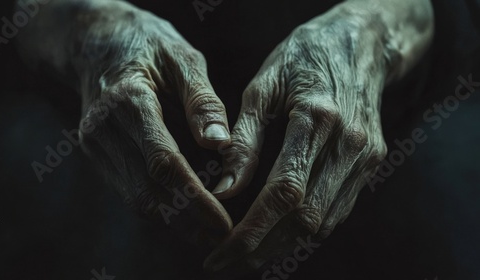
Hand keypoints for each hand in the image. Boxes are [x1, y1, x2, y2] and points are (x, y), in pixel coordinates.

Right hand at [17, 0, 232, 244]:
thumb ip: (201, 102)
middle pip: (148, 190)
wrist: (97, 42)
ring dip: (174, 222)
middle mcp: (103, 130)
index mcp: (128, 101)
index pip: (164, 163)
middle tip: (223, 237)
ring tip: (209, 233)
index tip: (223, 223)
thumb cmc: (148, 45)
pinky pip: (129, 189)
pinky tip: (186, 213)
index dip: (195, 199)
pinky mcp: (97, 154)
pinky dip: (159, 206)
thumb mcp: (181, 58)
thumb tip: (220, 145)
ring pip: (136, 198)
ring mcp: (95, 145)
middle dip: (188, 221)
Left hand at [205, 0, 432, 271]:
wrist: (359, 43)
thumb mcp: (263, 87)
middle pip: (306, 219)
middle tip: (227, 263)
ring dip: (284, 247)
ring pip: (324, 223)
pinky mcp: (371, 163)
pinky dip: (306, 231)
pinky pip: (338, 210)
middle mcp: (349, 144)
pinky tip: (279, 235)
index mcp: (317, 119)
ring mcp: (365, 156)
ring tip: (247, 257)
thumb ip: (244, 141)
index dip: (251, 231)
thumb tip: (223, 190)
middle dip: (263, 249)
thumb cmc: (302, 58)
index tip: (221, 253)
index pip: (283, 192)